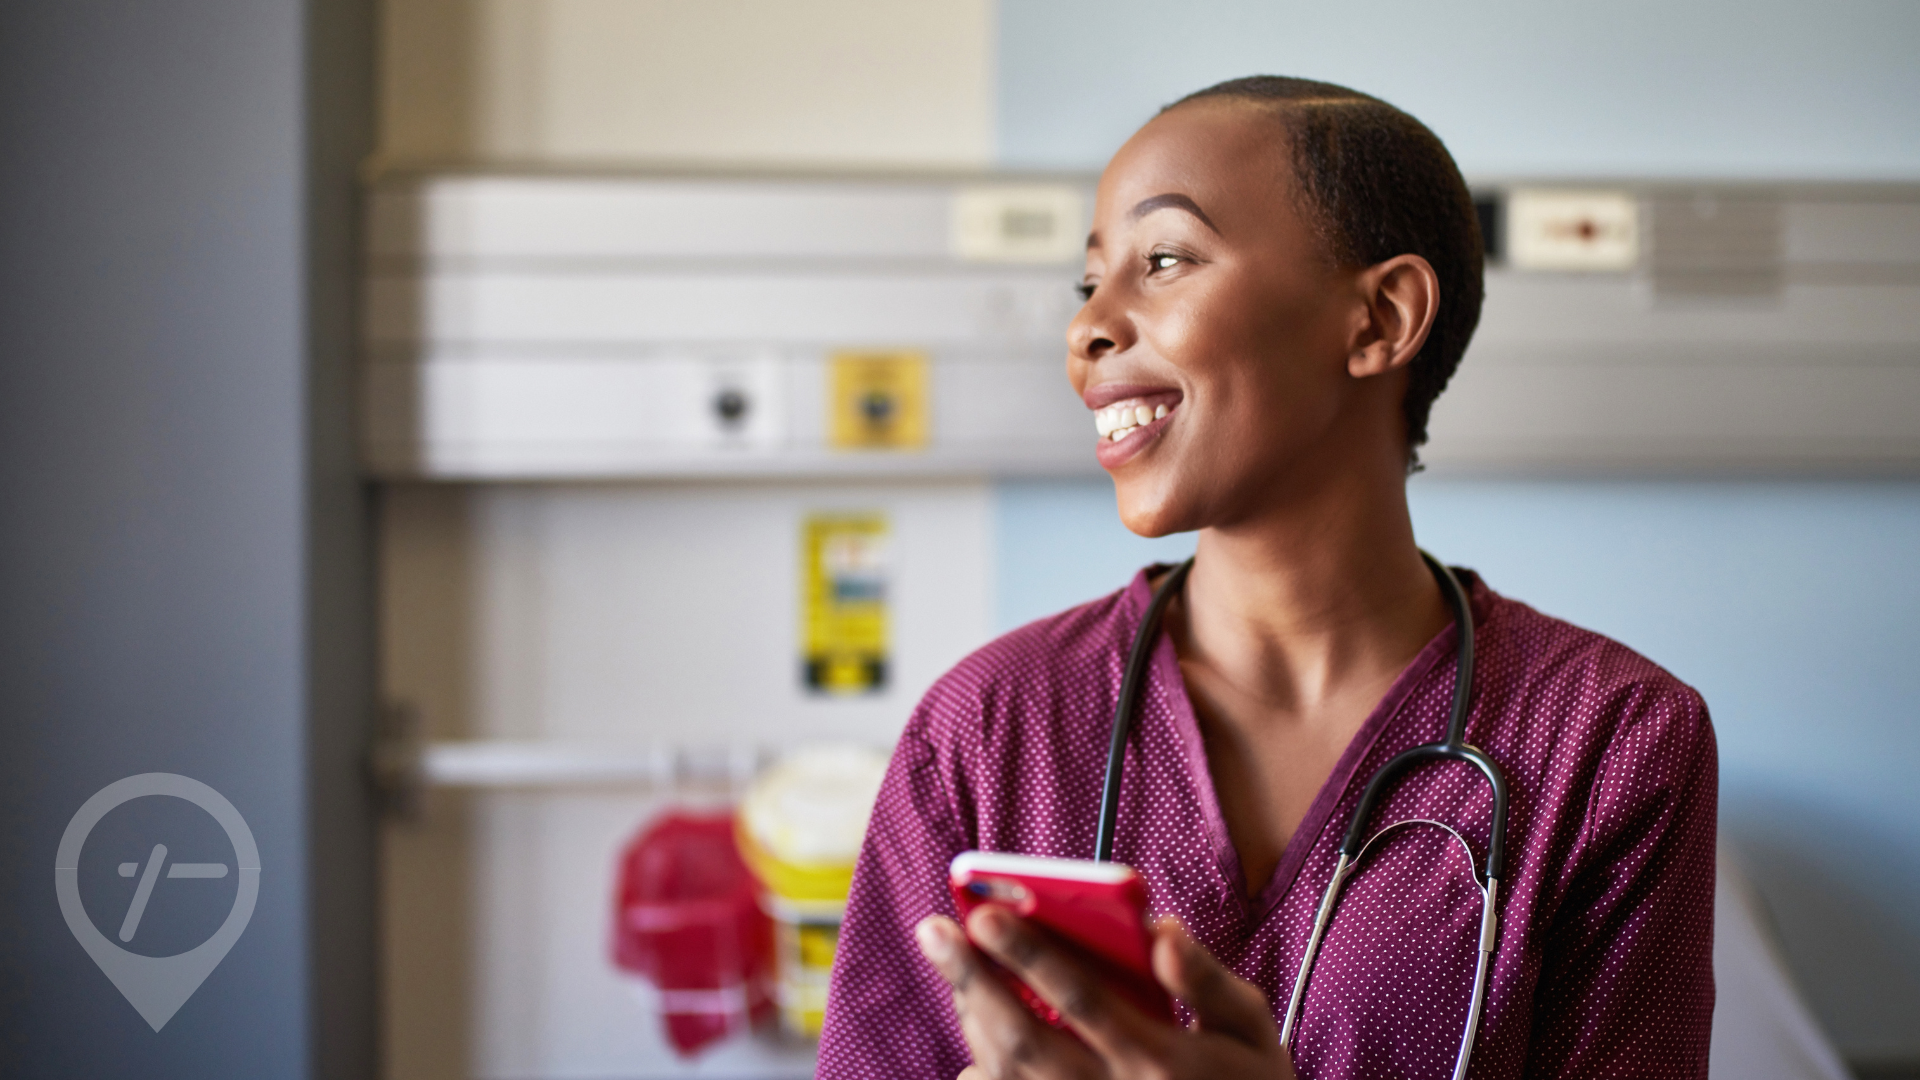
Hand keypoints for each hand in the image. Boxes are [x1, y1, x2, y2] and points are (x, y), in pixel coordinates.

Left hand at [915, 908, 1296, 1079]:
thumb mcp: (1252, 1030)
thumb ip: (1208, 980)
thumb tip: (1162, 930)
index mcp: (1159, 1058)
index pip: (1079, 995)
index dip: (1028, 953)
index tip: (983, 912)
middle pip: (1023, 1036)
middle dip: (972, 979)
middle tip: (933, 929)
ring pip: (1008, 1072)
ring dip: (971, 1017)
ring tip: (952, 965)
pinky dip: (984, 1077)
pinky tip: (973, 1049)